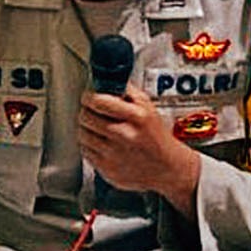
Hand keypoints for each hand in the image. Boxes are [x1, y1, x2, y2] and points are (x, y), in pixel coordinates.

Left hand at [79, 86, 199, 210]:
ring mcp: (115, 154)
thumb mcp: (149, 107)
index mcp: (136, 117)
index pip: (98, 101)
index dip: (89, 97)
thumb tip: (104, 81)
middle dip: (87, 112)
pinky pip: (86, 152)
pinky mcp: (108, 169)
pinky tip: (103, 144)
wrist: (168, 168)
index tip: (89, 97)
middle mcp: (125, 136)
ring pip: (82, 134)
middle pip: (86, 117)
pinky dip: (90, 146)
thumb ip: (127, 91)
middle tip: (93, 112)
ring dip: (87, 129)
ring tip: (99, 129)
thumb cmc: (156, 137)